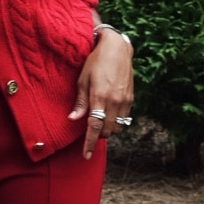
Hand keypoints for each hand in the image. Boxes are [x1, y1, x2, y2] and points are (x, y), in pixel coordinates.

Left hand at [69, 29, 133, 157]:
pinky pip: (124, 118)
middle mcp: (114, 101)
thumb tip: (73, 119)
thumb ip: (80, 102)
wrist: (116, 48)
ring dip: (108, 129)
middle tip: (90, 132)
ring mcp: (124, 100)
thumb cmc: (95, 62)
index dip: (90, 143)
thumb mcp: (82, 80)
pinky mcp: (130, 97)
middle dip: (98, 135)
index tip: (86, 154)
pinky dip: (116, 121)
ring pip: (117, 126)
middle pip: (107, 130)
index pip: (95, 126)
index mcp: (99, 97)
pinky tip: (108, 114)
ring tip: (99, 122)